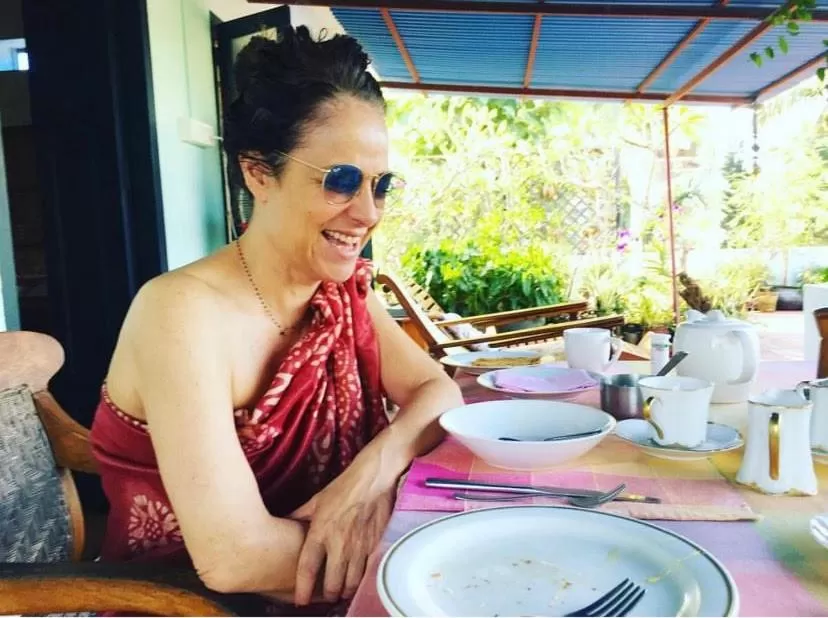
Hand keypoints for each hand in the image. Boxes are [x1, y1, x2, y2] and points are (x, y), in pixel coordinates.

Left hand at [290, 461, 395, 605]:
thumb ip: (300, 516)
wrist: (374, 478)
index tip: (300, 600)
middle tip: (326, 597)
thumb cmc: (344, 487)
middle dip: (328, 595)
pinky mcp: (374, 545)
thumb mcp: (317, 500)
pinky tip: (359, 581)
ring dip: (345, 590)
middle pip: (332, 583)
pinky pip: (367, 571)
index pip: (308, 568)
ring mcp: (358, 546)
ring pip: (351, 582)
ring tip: (342, 592)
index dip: (303, 588)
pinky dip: (362, 580)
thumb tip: (285, 523)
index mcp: (320, 532)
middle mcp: (339, 544)